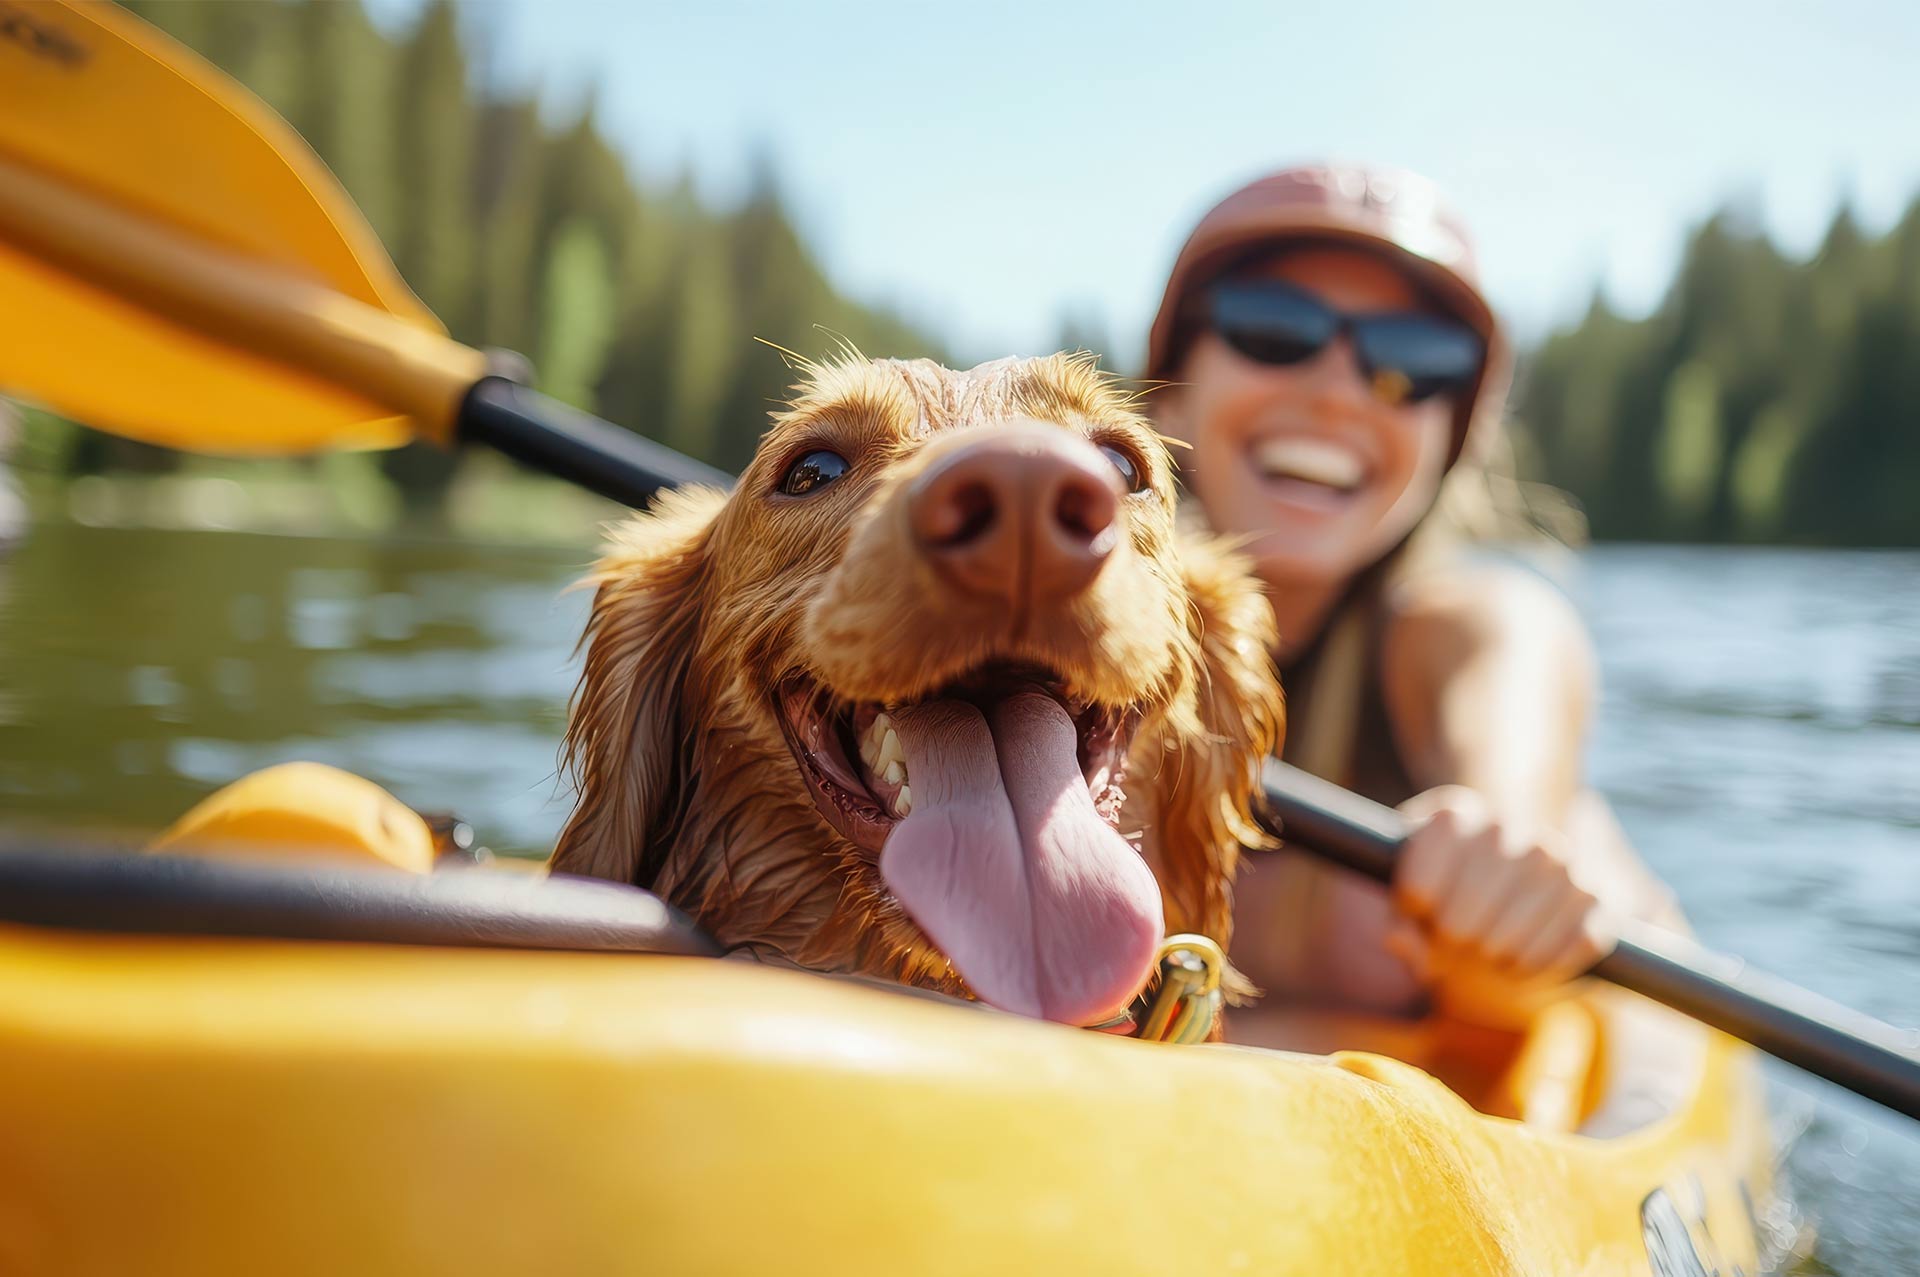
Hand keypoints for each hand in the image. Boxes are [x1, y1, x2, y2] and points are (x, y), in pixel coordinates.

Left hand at [1384, 786, 1616, 1015]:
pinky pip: (1564, 952)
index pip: (1418, 887)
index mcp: (1452, 816)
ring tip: (1491, 948)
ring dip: (1495, 961)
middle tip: (1459, 939)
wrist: (1511, 886)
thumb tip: (1401, 944)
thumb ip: (1400, 925)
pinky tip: (1525, 959)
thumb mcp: (1411, 903)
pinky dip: (1539, 971)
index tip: (1422, 911)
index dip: (1416, 914)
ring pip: (1509, 944)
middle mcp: (1508, 826)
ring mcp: (1558, 859)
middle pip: (1461, 921)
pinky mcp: (1596, 897)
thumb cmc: (1449, 895)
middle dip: (1455, 943)